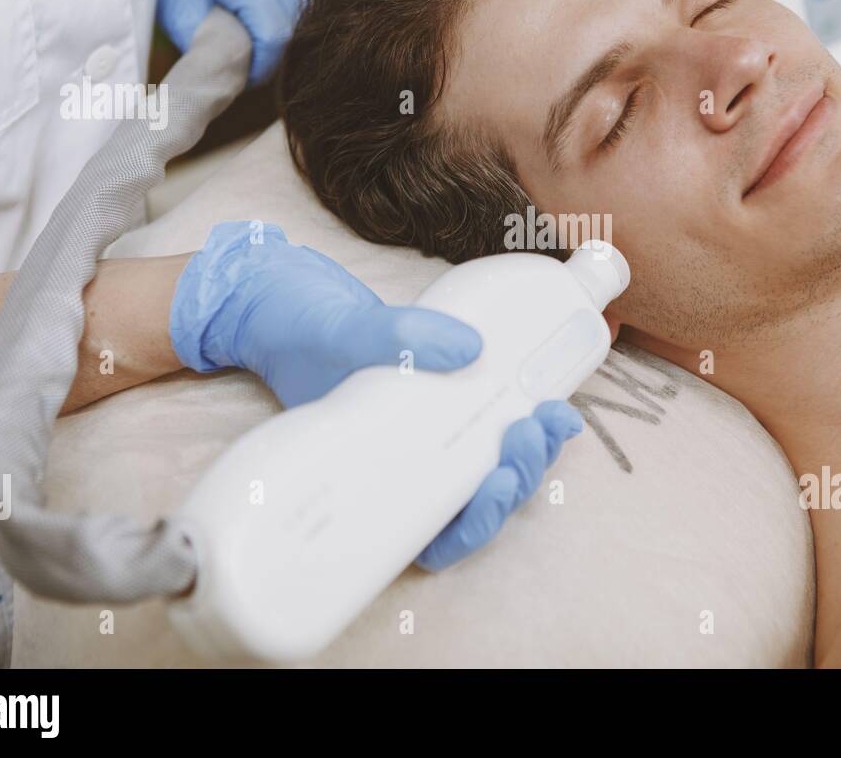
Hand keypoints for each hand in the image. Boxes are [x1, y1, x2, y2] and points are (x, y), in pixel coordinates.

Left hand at [157, 0, 314, 85]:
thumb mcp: (182, 22)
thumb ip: (213, 51)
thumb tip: (240, 81)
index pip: (272, 35)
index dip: (262, 67)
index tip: (244, 78)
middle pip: (289, 27)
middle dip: (270, 52)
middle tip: (243, 57)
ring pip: (301, 17)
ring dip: (280, 34)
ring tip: (251, 33)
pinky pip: (303, 1)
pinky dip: (287, 16)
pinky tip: (264, 15)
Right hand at [169, 222, 584, 569]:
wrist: (286, 305)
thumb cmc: (302, 337)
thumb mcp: (345, 338)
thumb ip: (397, 339)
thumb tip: (470, 347)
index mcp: (376, 487)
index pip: (435, 536)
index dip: (477, 525)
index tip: (498, 481)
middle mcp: (407, 470)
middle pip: (476, 501)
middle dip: (519, 474)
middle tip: (533, 429)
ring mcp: (427, 438)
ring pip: (490, 468)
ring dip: (531, 452)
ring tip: (554, 415)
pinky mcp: (442, 401)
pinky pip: (489, 423)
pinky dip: (523, 415)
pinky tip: (551, 394)